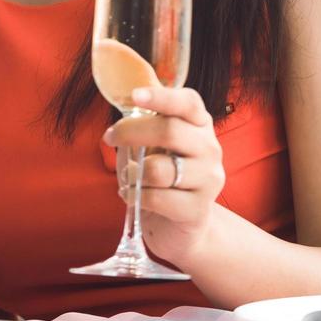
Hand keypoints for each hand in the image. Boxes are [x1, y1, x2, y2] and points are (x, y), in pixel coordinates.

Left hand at [105, 86, 225, 263]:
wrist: (182, 224)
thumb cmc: (164, 175)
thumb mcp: (157, 143)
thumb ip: (147, 121)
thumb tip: (123, 97)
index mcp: (199, 124)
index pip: (188, 103)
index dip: (162, 97)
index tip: (135, 96)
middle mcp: (210, 148)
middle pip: (170, 131)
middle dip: (131, 132)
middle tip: (110, 136)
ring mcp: (208, 179)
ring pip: (159, 169)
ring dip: (132, 172)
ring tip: (129, 176)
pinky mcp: (198, 209)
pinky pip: (156, 198)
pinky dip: (135, 196)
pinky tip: (134, 196)